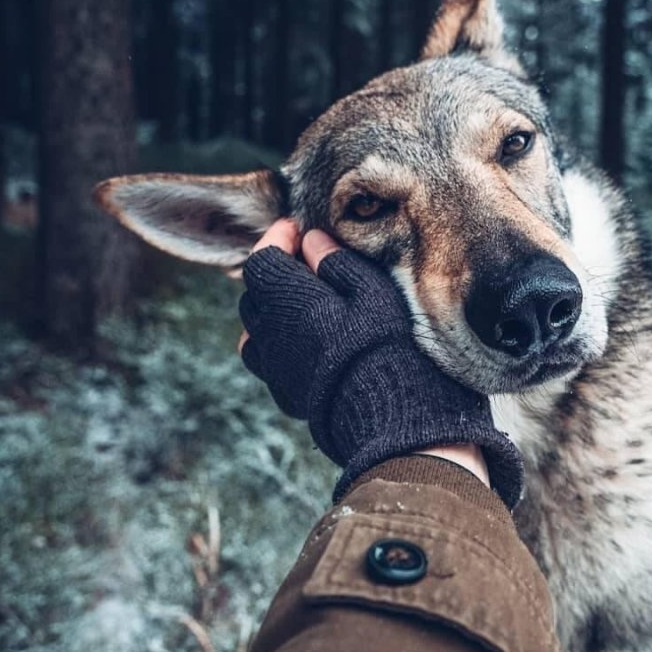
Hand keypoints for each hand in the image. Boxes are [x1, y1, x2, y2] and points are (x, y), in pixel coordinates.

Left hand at [237, 221, 522, 506]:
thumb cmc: (392, 348)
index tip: (300, 230)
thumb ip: (338, 263)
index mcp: (290, 303)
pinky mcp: (289, 397)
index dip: (277, 239)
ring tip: (307, 304)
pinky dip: (280, 344)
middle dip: (276, 273)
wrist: (397, 422)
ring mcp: (277, 370)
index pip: (262, 261)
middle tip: (308, 262)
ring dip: (275, 311)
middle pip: (255, 294)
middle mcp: (272, 336)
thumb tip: (311, 242)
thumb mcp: (376, 293)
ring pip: (256, 331)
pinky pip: (269, 362)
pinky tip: (309, 343)